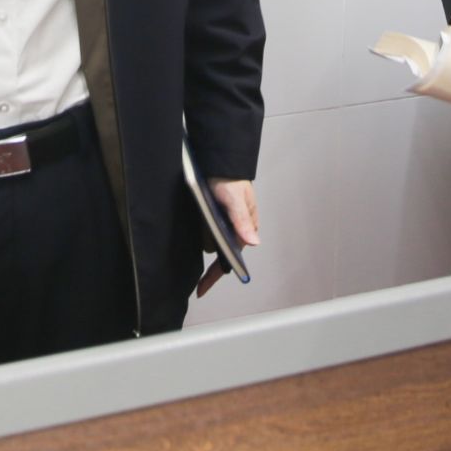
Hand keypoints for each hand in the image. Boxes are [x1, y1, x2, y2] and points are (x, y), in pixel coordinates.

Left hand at [195, 179, 259, 297]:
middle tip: (204, 223)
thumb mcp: (236, 199)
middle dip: (207, 241)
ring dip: (201, 231)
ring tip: (201, 212)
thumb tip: (253, 242)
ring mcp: (220, 224)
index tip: (200, 290)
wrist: (217, 160)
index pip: (231, 259)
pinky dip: (198, 226)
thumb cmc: (231, 179)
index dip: (215, 275)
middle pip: (215, 250)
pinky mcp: (209, 218)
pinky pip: (201, 230)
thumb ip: (242, 220)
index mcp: (244, 228)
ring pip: (206, 240)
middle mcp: (233, 230)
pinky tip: (198, 214)